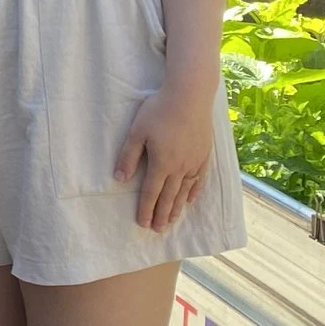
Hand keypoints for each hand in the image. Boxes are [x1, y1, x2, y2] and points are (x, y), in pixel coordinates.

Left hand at [112, 82, 214, 233]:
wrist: (190, 95)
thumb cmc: (159, 110)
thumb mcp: (137, 131)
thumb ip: (128, 156)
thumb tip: (120, 178)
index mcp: (161, 163)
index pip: (151, 192)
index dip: (146, 209)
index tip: (142, 224)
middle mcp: (180, 167)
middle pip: (169, 196)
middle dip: (162, 214)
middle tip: (158, 230)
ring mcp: (194, 161)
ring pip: (185, 191)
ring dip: (177, 207)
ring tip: (172, 221)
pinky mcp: (204, 154)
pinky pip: (200, 179)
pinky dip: (194, 191)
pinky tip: (191, 199)